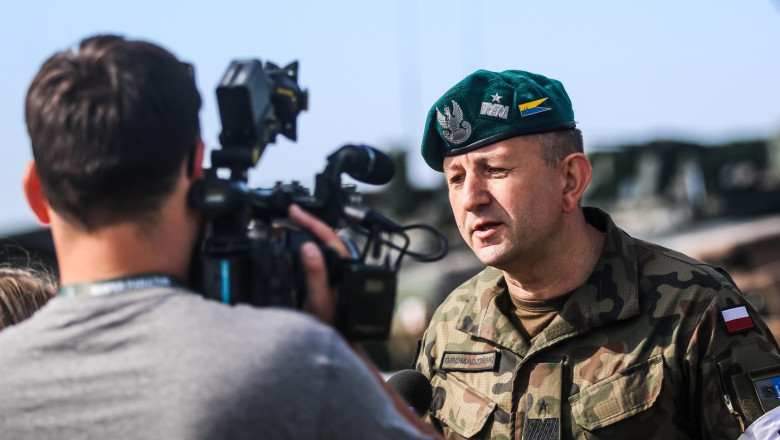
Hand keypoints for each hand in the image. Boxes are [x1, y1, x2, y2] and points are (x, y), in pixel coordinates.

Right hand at [288, 204, 348, 324]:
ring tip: (291, 226)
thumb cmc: (333, 325)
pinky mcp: (335, 278)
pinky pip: (323, 257)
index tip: (294, 211)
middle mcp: (346, 267)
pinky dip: (309, 248)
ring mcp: (342, 272)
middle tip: (290, 215)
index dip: (310, 221)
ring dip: (309, 235)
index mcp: (345, 267)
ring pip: (326, 247)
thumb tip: (310, 247)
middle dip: (308, 224)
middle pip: (327, 237)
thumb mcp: (319, 300)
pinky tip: (299, 246)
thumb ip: (316, 274)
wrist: (340, 343)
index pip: (328, 236)